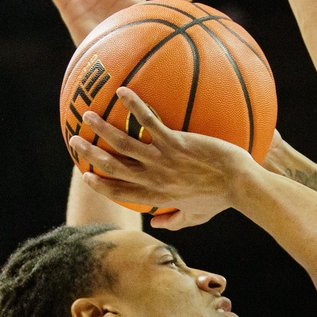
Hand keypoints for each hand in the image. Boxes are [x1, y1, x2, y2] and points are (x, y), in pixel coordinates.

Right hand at [71, 87, 256, 229]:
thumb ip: (175, 220)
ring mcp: (164, 162)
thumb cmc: (223, 199)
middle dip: (91, 155)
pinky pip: (150, 123)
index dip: (101, 184)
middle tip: (75, 141)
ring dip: (102, 129)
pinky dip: (135, 107)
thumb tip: (158, 224)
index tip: (86, 175)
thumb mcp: (197, 216)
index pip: (122, 192)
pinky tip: (123, 92)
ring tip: (88, 115)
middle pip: (114, 167)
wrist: (241, 185)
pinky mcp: (177, 144)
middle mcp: (155, 180)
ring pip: (123, 145)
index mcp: (157, 197)